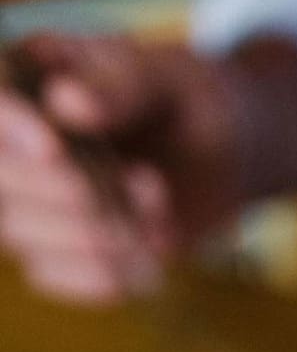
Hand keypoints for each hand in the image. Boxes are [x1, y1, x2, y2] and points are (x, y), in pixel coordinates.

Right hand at [0, 32, 240, 300]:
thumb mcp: (163, 78)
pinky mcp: (57, 248)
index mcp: (23, 77)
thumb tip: (67, 102)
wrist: (220, 154)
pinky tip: (152, 251)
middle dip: (64, 192)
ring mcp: (29, 200)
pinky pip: (53, 274)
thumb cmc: (181, 99)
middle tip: (140, 180)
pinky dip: (104, 271)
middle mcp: (12, 142)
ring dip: (95, 233)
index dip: (9, 125)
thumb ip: (120, 86)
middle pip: (0, 178)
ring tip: (159, 203)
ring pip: (20, 235)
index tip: (54, 150)